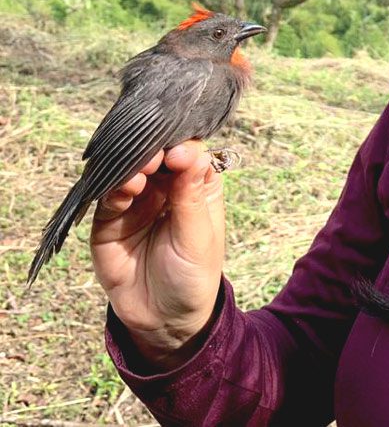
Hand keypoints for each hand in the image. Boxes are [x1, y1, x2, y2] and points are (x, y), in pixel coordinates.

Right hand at [91, 140, 224, 369]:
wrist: (164, 321)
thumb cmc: (193, 276)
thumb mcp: (198, 238)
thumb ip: (191, 197)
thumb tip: (191, 153)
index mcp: (195, 187)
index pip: (189, 154)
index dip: (184, 149)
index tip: (179, 153)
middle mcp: (164, 189)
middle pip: (157, 157)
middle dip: (155, 153)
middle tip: (154, 157)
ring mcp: (135, 203)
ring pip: (130, 173)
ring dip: (133, 168)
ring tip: (139, 174)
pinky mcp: (109, 222)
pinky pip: (108, 199)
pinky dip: (114, 190)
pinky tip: (124, 189)